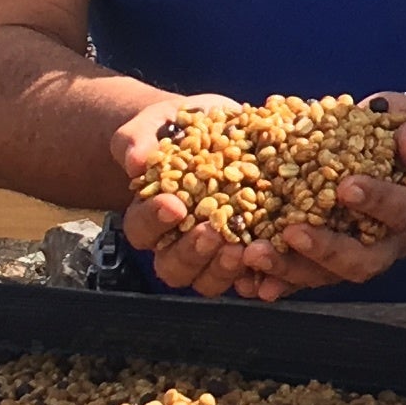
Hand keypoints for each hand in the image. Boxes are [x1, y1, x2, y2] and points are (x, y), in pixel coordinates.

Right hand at [111, 93, 246, 295]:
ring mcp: (213, 254)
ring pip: (208, 281)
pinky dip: (259, 277)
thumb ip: (137, 139)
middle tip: (212, 231)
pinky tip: (270, 261)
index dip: (154, 221)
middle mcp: (178, 243)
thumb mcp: (157, 123)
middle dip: (191, 253)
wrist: (221, 128)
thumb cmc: (181, 129)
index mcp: (151, 216)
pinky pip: (250, 278)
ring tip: (241, 248)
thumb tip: (135, 162)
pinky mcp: (248, 252)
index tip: (174, 204)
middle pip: (173, 267)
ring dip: (222, 270)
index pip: (142, 230)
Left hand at [216, 91, 405, 301]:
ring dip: (290, 268)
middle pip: (362, 260)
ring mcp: (361, 255)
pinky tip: (249, 280)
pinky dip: (278, 278)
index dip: (375, 201)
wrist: (404, 152)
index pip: (400, 211)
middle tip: (291, 232)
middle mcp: (393, 242)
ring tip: (253, 254)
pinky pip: (305, 276)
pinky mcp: (333, 261)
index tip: (345, 186)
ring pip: (328, 275)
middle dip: (325, 249)